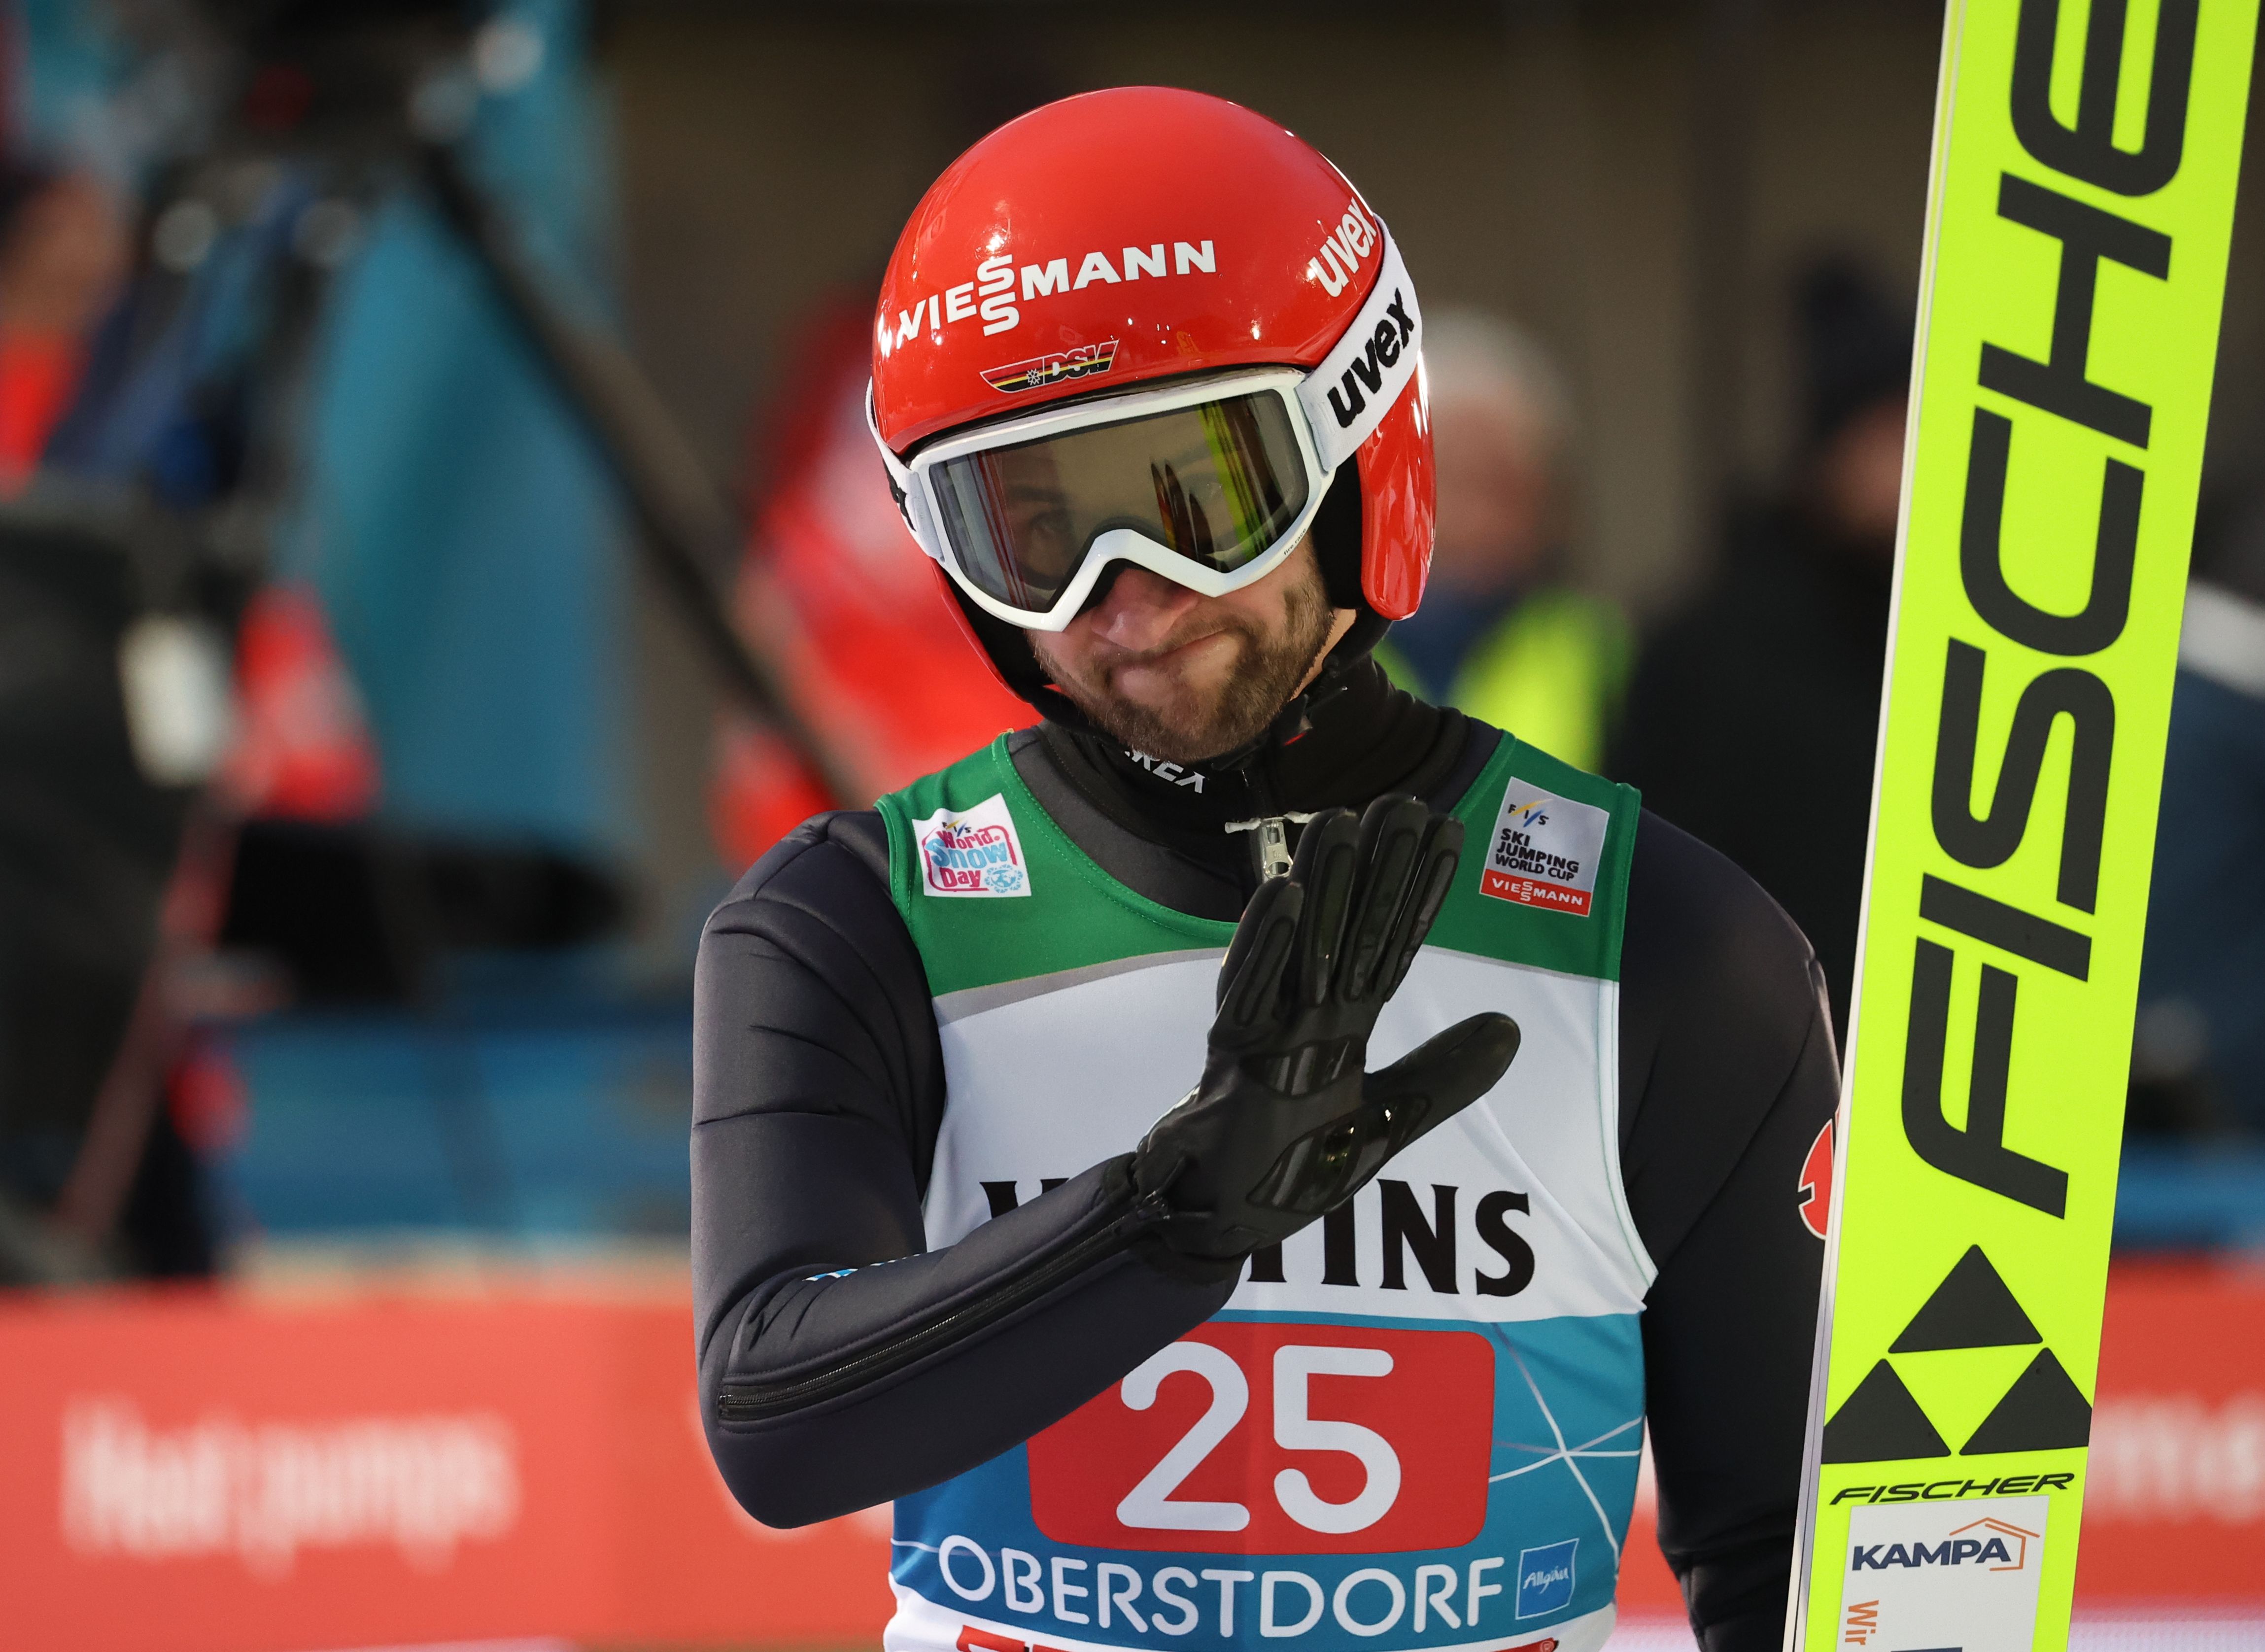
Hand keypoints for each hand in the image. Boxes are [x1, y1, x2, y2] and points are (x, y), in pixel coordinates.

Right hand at [1133, 794, 1520, 1262]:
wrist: (1220, 1222)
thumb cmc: (1291, 1171)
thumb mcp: (1387, 1121)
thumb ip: (1442, 1076)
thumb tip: (1511, 1028)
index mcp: (1343, 1029)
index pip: (1390, 947)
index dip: (1420, 892)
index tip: (1446, 830)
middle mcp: (1305, 1018)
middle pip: (1347, 931)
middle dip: (1374, 868)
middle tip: (1403, 799)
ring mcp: (1265, 1033)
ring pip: (1297, 948)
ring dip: (1320, 884)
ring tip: (1342, 819)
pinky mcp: (1228, 1061)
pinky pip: (1247, 994)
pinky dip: (1265, 946)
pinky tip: (1286, 893)